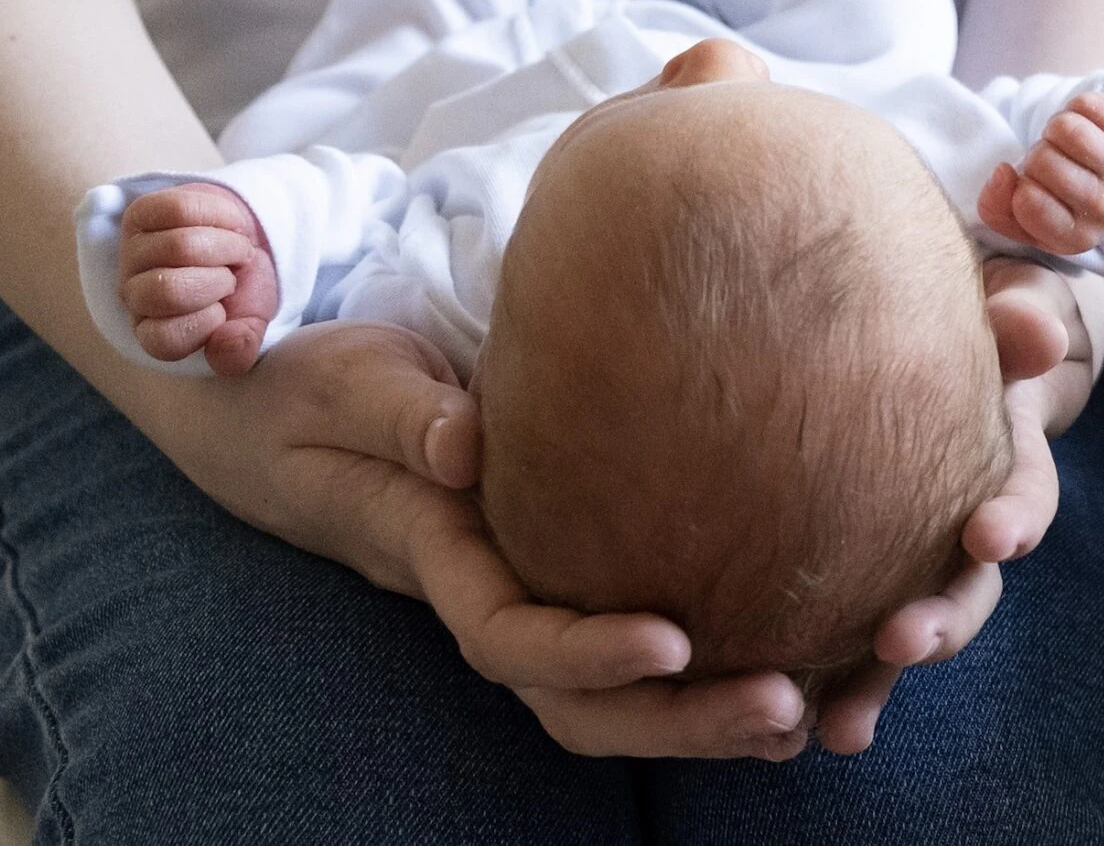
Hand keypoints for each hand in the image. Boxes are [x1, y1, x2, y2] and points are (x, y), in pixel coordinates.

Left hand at [117, 182, 279, 374]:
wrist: (244, 240)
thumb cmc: (243, 288)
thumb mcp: (250, 322)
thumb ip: (239, 347)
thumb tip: (227, 350)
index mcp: (156, 331)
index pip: (165, 339)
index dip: (207, 323)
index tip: (224, 311)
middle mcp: (134, 293)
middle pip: (168, 290)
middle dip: (219, 280)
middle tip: (231, 276)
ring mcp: (133, 250)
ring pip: (180, 246)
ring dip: (227, 245)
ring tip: (235, 250)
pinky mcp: (141, 212)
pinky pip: (181, 210)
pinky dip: (221, 216)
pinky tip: (226, 225)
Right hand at [148, 321, 810, 756]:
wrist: (291, 411)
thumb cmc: (319, 387)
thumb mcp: (348, 382)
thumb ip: (403, 413)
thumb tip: (466, 444)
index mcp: (438, 556)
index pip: (510, 638)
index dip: (588, 654)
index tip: (674, 639)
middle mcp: (493, 594)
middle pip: (581, 703)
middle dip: (680, 720)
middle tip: (785, 707)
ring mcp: (532, 594)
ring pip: (617, 697)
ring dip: (710, 718)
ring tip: (812, 713)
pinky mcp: (571, 573)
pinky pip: (640, 650)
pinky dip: (714, 674)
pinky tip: (804, 668)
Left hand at [789, 256, 1102, 752]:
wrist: (908, 350)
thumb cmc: (957, 325)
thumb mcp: (998, 307)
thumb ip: (1018, 314)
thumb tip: (1029, 323)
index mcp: (1003, 468)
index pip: (1023, 501)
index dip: (1014, 522)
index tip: (992, 535)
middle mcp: (959, 534)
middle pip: (963, 593)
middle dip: (939, 624)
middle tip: (900, 642)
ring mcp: (906, 569)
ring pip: (899, 641)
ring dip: (873, 688)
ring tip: (837, 732)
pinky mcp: (848, 588)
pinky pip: (832, 645)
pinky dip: (812, 688)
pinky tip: (769, 728)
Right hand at [977, 91, 1103, 254]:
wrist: (1100, 180)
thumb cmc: (1052, 199)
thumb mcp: (1016, 215)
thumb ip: (994, 205)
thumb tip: (1004, 171)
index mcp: (1074, 239)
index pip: (1027, 202)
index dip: (1019, 186)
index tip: (1032, 188)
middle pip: (1043, 161)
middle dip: (1035, 155)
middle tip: (1049, 163)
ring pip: (1067, 129)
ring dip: (1053, 129)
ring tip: (1062, 144)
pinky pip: (1087, 105)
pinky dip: (1073, 108)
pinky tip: (1083, 127)